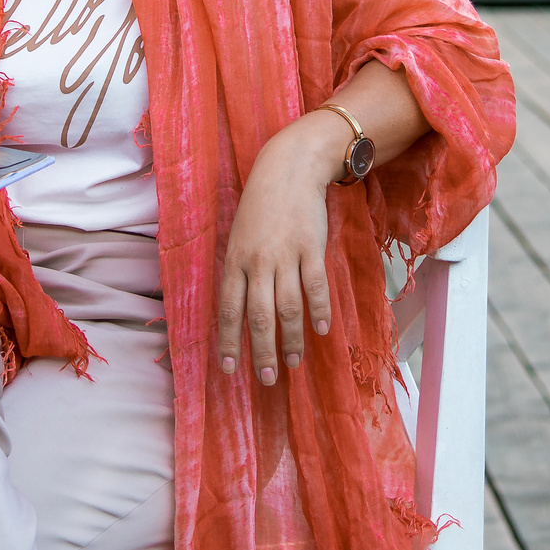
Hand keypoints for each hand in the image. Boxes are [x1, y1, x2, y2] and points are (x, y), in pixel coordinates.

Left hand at [217, 114, 345, 386]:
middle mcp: (257, 262)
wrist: (289, 169)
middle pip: (259, 316)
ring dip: (291, 340)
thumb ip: (240, 271)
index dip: (229, 342)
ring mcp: (285, 255)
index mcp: (235, 261)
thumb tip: (239, 310)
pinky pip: (315, 286)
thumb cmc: (261, 206)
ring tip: (294, 363)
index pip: (228, 310)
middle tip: (266, 379)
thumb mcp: (239, 236)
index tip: (230, 369)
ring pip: (287, 308)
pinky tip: (321, 330)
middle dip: (261, 352)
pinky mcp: (311, 248)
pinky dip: (318, 311)